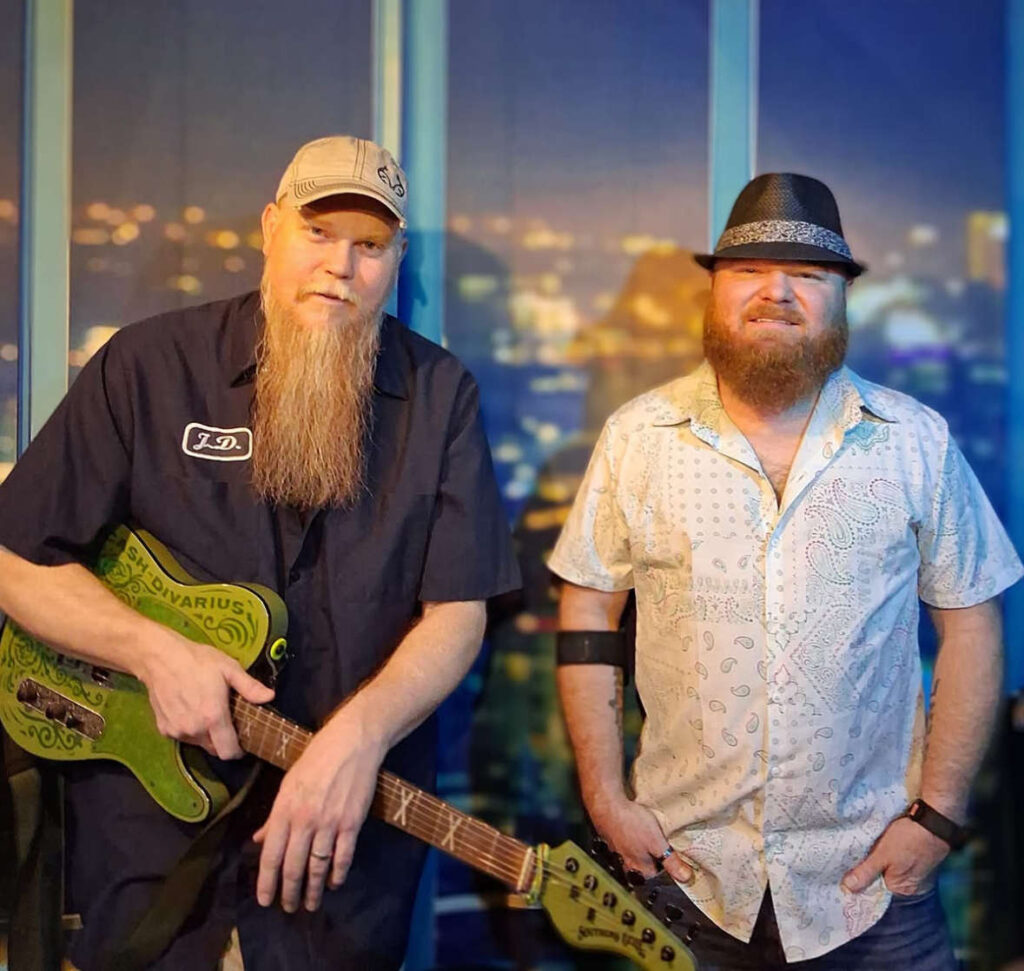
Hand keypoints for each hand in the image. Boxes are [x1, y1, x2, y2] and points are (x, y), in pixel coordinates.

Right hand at [135, 623, 273, 758]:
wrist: (160, 658)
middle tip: (227, 720)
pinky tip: (190, 709)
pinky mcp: (163, 729)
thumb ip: (249, 687)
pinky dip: (190, 729)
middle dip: (223, 740)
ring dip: (206, 734)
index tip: (243, 742)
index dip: (238, 751)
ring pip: (198, 743)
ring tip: (208, 711)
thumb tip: (270, 697)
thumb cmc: (198, 661)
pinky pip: (183, 736)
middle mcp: (194, 730)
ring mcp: (177, 731)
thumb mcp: (229, 668)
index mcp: (213, 718)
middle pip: (214, 749)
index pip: (228, 752)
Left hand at [253, 707, 386, 912]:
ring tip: (311, 904)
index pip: (270, 855)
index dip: (266, 882)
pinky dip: (338, 874)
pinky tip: (334, 883)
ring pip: (317, 867)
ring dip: (313, 890)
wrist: (352, 743)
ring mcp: (329, 823)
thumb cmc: (316, 759)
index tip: (265, 900)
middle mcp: (304, 820)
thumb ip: (275, 816)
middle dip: (289, 892)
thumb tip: (259, 839)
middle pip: (293, 867)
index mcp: (284, 809)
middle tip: (288, 908)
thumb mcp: (288, 784)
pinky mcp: (351, 823)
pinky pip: (343, 856)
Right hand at [589, 792, 694, 884]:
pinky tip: (633, 825)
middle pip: (642, 865)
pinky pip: (623, 838)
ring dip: (639, 846)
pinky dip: (629, 834)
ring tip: (647, 835)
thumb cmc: (630, 822)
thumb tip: (684, 877)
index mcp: (638, 865)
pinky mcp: (611, 833)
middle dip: (652, 858)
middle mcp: (626, 859)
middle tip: (660, 848)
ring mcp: (616, 846)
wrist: (607, 804)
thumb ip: (671, 861)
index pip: (655, 876)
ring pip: (631, 852)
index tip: (674, 861)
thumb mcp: (657, 842)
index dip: (666, 869)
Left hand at [842, 816, 948, 895]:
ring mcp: (915, 870)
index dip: (859, 880)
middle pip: (881, 877)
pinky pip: (896, 856)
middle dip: (867, 868)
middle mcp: (911, 884)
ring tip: (860, 848)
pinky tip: (877, 841)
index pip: (875, 890)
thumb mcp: (883, 856)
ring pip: (888, 866)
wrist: (935, 819)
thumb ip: (866, 873)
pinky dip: (886, 850)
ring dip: (876, 857)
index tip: (843, 872)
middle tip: (848, 857)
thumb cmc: (910, 839)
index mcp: (902, 889)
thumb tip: (848, 889)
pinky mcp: (916, 855)